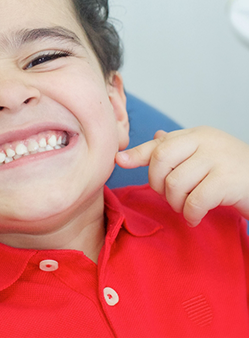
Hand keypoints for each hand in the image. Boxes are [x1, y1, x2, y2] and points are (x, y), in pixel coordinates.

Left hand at [116, 127, 248, 226]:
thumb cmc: (233, 173)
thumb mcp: (206, 155)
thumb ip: (180, 148)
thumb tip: (155, 136)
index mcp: (196, 135)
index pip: (160, 143)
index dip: (137, 154)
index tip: (119, 161)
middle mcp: (205, 142)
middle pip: (161, 160)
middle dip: (157, 184)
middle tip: (169, 197)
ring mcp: (218, 159)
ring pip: (175, 183)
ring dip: (175, 203)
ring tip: (185, 208)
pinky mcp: (229, 180)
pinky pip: (195, 200)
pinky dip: (190, 214)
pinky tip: (196, 218)